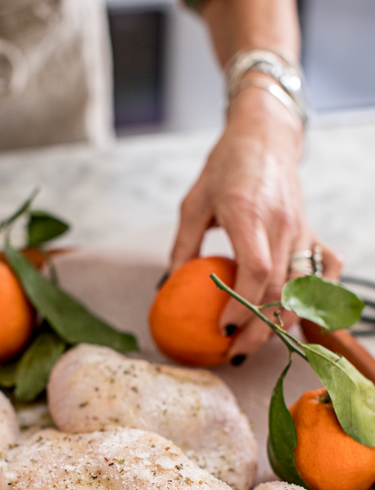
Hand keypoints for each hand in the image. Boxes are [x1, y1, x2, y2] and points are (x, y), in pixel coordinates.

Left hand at [170, 84, 342, 361]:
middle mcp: (281, 224)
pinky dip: (315, 296)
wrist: (265, 136)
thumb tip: (166, 288)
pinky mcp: (312, 232)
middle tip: (235, 353)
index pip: (256, 269)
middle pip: (279, 288)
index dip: (243, 305)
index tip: (223, 331)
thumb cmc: (224, 168)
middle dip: (259, 328)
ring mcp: (302, 229)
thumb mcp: (193, 203)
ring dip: (282, 321)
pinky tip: (296, 315)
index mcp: (248, 213)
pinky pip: (323, 270)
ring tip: (259, 343)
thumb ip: (182, 247)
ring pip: (302, 287)